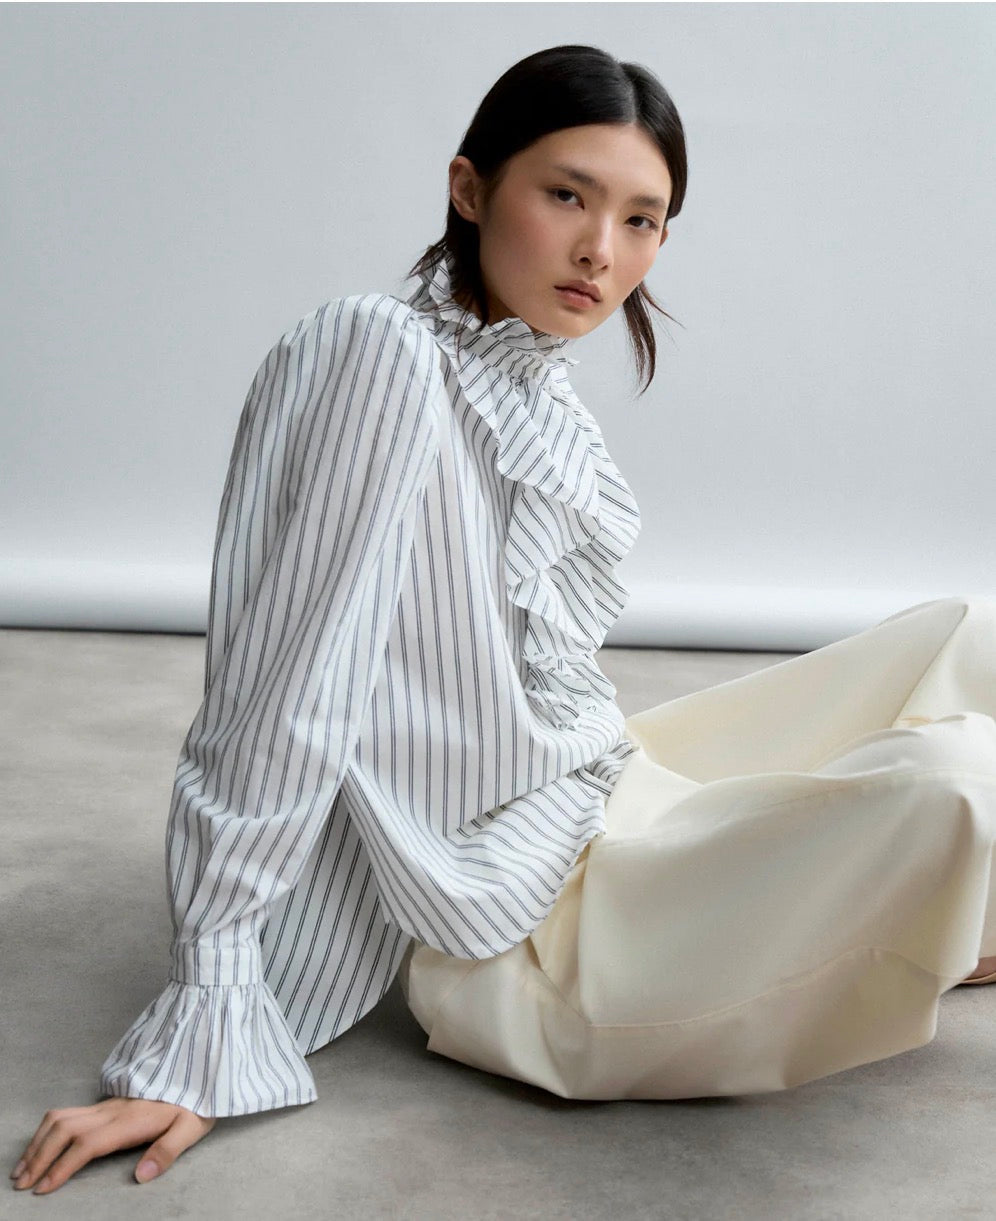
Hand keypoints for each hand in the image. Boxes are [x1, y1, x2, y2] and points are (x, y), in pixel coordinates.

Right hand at [10, 1097, 215, 1194]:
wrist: (195, 1076)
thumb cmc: (193, 1107)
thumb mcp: (190, 1129)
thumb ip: (167, 1152)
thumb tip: (141, 1175)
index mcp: (130, 1121)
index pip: (88, 1144)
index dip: (63, 1166)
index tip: (43, 1188)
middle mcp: (112, 1111)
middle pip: (65, 1129)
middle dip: (39, 1156)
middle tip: (21, 1184)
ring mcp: (107, 1105)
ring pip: (62, 1117)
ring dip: (38, 1142)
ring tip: (21, 1169)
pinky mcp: (105, 1103)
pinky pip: (68, 1112)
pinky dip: (46, 1129)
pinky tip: (39, 1145)